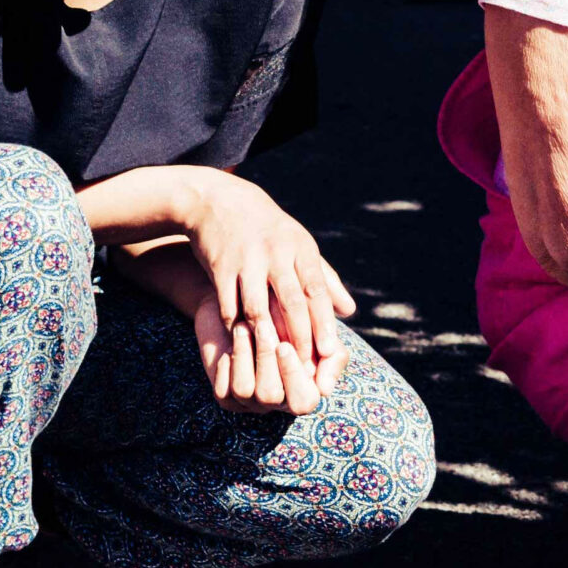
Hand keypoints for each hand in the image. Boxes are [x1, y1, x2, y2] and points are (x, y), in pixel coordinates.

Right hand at [182, 172, 355, 388]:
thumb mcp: (299, 245)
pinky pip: (228, 304)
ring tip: (274, 362)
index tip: (330, 351)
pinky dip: (235, 327)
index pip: (316, 290)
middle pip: (292, 301)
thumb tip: (349, 311)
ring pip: (258, 306)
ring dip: (267, 336)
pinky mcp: (220, 267)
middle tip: (306, 366)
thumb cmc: (268, 231)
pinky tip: (243, 346)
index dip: (324, 322)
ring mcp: (247, 260)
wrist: (218, 202)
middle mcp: (276, 253)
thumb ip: (325, 280)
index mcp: (300, 248)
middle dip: (300, 336)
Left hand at [191, 284, 351, 415]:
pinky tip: (232, 340)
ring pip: (244, 390)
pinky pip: (223, 389)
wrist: (252, 299)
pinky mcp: (226, 394)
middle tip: (262, 326)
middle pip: (270, 395)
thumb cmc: (297, 317)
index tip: (284, 345)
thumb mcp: (322, 332)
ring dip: (243, 355)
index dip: (292, 376)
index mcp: (303, 390)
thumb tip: (324, 388)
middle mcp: (277, 400)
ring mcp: (249, 400)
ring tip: (243, 326)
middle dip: (265, 360)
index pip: (303, 401)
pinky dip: (226, 363)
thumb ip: (333, 356)